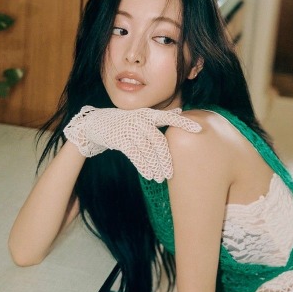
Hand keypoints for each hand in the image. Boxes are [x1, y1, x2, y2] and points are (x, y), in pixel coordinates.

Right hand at [63, 105, 201, 181]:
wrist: (94, 124)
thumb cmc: (122, 123)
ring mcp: (129, 128)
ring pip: (147, 150)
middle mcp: (140, 119)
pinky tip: (148, 175)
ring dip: (154, 166)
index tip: (198, 129)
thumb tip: (179, 113)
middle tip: (171, 174)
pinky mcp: (119, 138)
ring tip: (160, 178)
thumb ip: (158, 118)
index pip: (169, 117)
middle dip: (166, 159)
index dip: (184, 122)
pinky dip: (142, 165)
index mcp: (147, 114)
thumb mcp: (140, 117)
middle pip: (158, 140)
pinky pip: (134, 154)